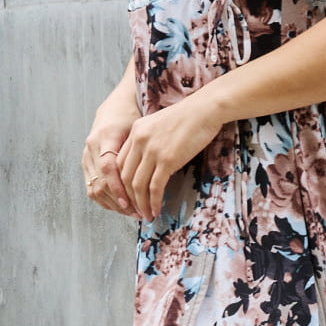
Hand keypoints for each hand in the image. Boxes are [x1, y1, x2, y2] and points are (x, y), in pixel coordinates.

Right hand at [82, 93, 141, 216]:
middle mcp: (91, 148)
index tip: (129, 202)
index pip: (107, 167)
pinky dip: (107, 200)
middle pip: (100, 182)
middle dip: (119, 201)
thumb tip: (156, 172)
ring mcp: (86, 157)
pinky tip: (122, 207)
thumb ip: (140, 148)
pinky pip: (92, 188)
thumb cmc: (130, 118)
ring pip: (95, 189)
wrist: (114, 108)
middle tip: (138, 212)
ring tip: (133, 213)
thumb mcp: (138, 128)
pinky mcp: (86, 164)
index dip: (117, 186)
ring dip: (114, 204)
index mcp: (104, 136)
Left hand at [116, 95, 221, 219]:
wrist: (205, 109)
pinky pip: (155, 187)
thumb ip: (150, 141)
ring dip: (141, 204)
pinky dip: (153, 202)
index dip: (122, 183)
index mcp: (136, 131)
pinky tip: (156, 209)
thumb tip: (151, 164)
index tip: (128, 196)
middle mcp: (139, 141)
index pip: (120, 163)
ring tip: (146, 215)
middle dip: (129, 198)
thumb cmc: (189, 117)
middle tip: (135, 210)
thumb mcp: (161, 125)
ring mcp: (152, 151)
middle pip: (125, 176)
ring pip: (137, 185)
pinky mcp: (167, 160)